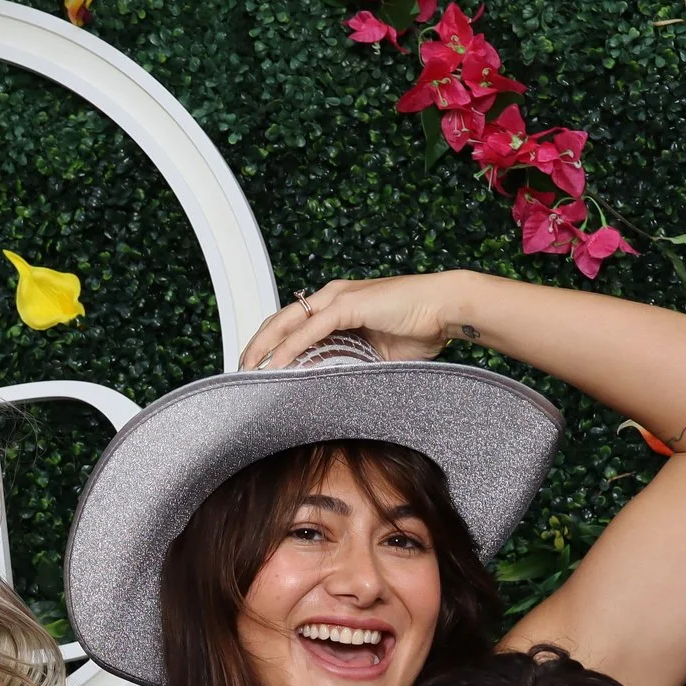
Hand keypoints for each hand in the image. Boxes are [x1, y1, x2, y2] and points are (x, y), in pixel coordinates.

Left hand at [238, 271, 467, 368]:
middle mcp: (331, 296)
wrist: (446, 309)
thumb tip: (331, 388)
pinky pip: (311, 329)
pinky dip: (291, 347)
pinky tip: (276, 365)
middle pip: (279, 321)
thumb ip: (351, 363)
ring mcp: (338, 297)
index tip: (255, 370)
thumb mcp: (375, 354)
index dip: (269, 345)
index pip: (291, 324)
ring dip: (264, 348)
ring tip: (248, 370)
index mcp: (336, 305)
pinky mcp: (349, 304)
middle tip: (239, 372)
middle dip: (255, 346)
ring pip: (287, 322)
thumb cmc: (419, 329)